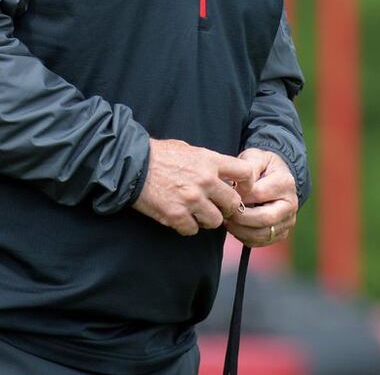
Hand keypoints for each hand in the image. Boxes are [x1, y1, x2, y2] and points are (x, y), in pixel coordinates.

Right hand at [132, 138, 253, 235]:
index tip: (240, 189)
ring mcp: (191, 199)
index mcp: (209, 161)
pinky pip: (193, 230)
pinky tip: (179, 216)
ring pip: (215, 221)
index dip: (246, 184)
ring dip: (206, 219)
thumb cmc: (159, 154)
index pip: (244, 173)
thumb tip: (223, 175)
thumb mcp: (188, 149)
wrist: (132, 165)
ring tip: (195, 211)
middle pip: (233, 203)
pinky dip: (187, 226)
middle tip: (216, 206)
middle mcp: (204, 181)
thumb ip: (208, 162)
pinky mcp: (176, 215)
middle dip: (226, 207)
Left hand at [223, 148, 297, 246]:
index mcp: (285, 182)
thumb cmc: (261, 166)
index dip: (239, 195)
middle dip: (240, 217)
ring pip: (263, 234)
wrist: (273, 175)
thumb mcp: (255, 157)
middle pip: (265, 218)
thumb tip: (240, 185)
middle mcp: (290, 204)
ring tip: (226, 220)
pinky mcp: (281, 233)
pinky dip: (244, 237)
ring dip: (240, 230)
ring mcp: (288, 221)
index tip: (224, 192)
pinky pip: (261, 242)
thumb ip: (248, 167)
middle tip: (224, 211)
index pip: (258, 193)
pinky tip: (234, 227)